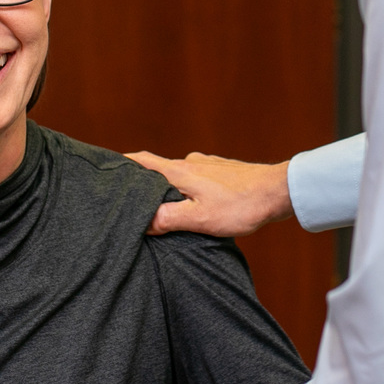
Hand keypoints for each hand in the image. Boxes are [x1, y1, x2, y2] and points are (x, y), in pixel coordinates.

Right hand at [126, 151, 292, 237]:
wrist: (279, 191)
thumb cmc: (241, 206)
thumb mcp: (200, 218)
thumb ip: (168, 218)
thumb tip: (140, 221)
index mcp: (179, 172)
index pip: (142, 162)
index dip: (121, 164)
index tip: (104, 168)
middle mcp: (190, 162)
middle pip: (157, 168)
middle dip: (142, 182)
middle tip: (129, 197)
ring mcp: (207, 165)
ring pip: (177, 174)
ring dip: (166, 187)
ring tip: (160, 206)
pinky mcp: (221, 171)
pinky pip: (194, 177)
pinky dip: (185, 188)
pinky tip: (191, 203)